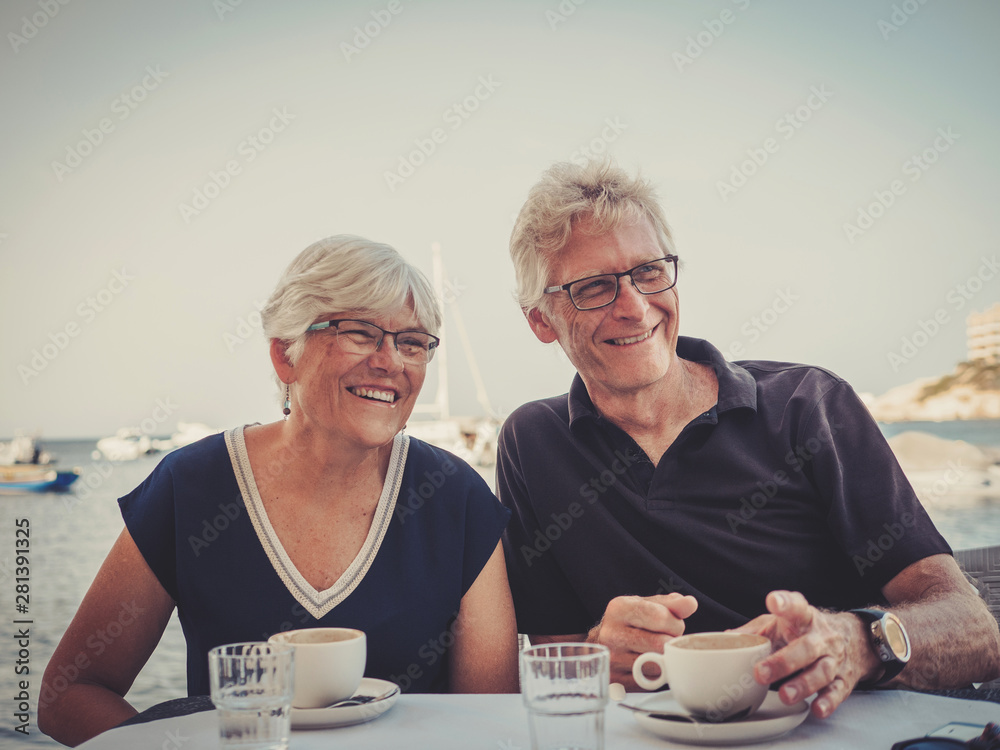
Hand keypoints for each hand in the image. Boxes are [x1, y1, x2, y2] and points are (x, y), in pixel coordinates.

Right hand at [588, 593, 697, 688]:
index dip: (674, 623)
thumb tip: (690, 604)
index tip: (672, 624)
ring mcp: (613, 660)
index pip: (660, 617)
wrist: (600, 644)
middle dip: (672, 641)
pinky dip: (657, 674)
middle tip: (666, 639)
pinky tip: (650, 664)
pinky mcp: (618, 682)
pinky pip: (651, 682)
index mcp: (619, 609)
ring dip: (666, 659)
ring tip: (658, 651)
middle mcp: (612, 635)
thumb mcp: (645, 605)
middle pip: (661, 643)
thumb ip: (670, 604)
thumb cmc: (627, 622)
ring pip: (658, 665)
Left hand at [734, 590, 880, 718]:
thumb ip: (755, 631)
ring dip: (803, 685)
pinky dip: (828, 702)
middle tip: (761, 673)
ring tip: (785, 695)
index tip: (774, 601)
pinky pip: (837, 691)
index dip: (786, 603)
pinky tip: (817, 709)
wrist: (853, 638)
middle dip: (783, 662)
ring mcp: (834, 658)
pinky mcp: (844, 679)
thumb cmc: (805, 631)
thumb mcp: (780, 623)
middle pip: (806, 648)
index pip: (796, 606)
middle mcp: (821, 637)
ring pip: (821, 672)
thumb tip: (727, 639)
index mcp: (804, 618)